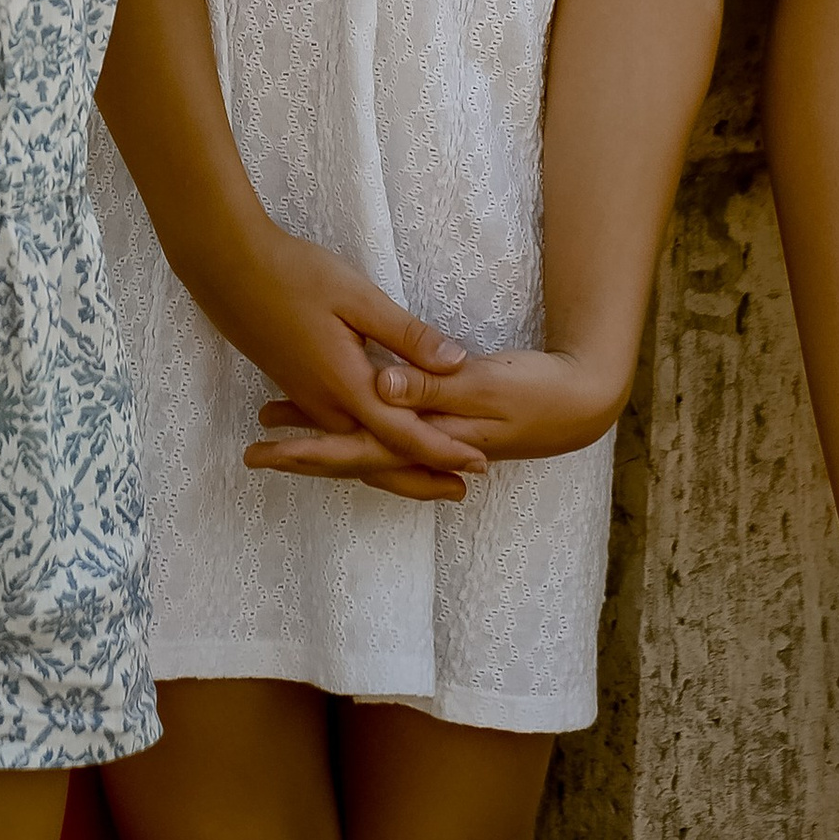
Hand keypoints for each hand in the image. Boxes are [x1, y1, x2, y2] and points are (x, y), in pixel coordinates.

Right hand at [200, 220, 490, 486]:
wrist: (226, 267)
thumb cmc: (294, 274)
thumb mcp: (358, 297)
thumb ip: (406, 336)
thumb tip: (456, 364)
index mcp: (347, 385)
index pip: (405, 433)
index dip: (445, 452)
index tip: (479, 466)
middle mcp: (327, 405)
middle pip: (382, 456)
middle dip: (423, 476)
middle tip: (463, 491)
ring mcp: (307, 399)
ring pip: (357, 449)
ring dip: (395, 465)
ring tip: (428, 475)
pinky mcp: (296, 387)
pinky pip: (337, 434)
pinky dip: (365, 449)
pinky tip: (372, 441)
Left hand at [245, 342, 619, 493]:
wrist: (585, 400)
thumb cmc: (539, 390)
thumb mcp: (485, 382)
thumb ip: (432, 384)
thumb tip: (381, 388)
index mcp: (430, 435)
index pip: (357, 447)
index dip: (309, 449)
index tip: (266, 451)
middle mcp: (426, 447)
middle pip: (353, 457)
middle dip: (305, 456)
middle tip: (253, 455)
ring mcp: (436, 440)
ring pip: (368, 449)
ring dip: (326, 443)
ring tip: (280, 430)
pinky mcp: (446, 426)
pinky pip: (390, 440)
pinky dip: (359, 436)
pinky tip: (344, 424)